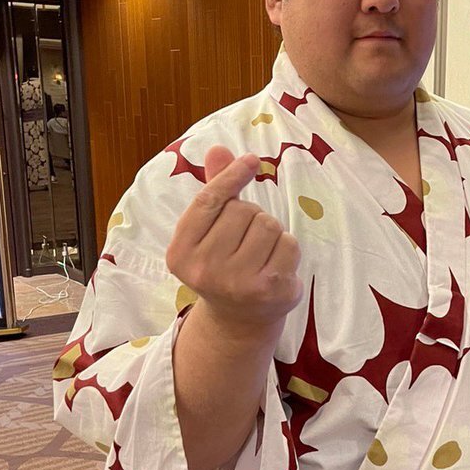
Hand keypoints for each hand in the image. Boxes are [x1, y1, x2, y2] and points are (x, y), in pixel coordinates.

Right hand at [165, 146, 302, 332]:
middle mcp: (205, 270)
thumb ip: (214, 191)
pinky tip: (274, 266)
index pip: (208, 202)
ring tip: (259, 254)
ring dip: (270, 232)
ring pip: (268, 224)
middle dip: (250, 217)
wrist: (238, 320)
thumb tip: (218, 149)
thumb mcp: (209, 231)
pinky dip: (287, 249)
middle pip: (243, 210)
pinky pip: (289, 244)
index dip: (230, 177)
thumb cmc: (223, 264)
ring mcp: (238, 283)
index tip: (250, 160)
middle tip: (243, 242)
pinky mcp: (270, 290)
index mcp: (181, 253)